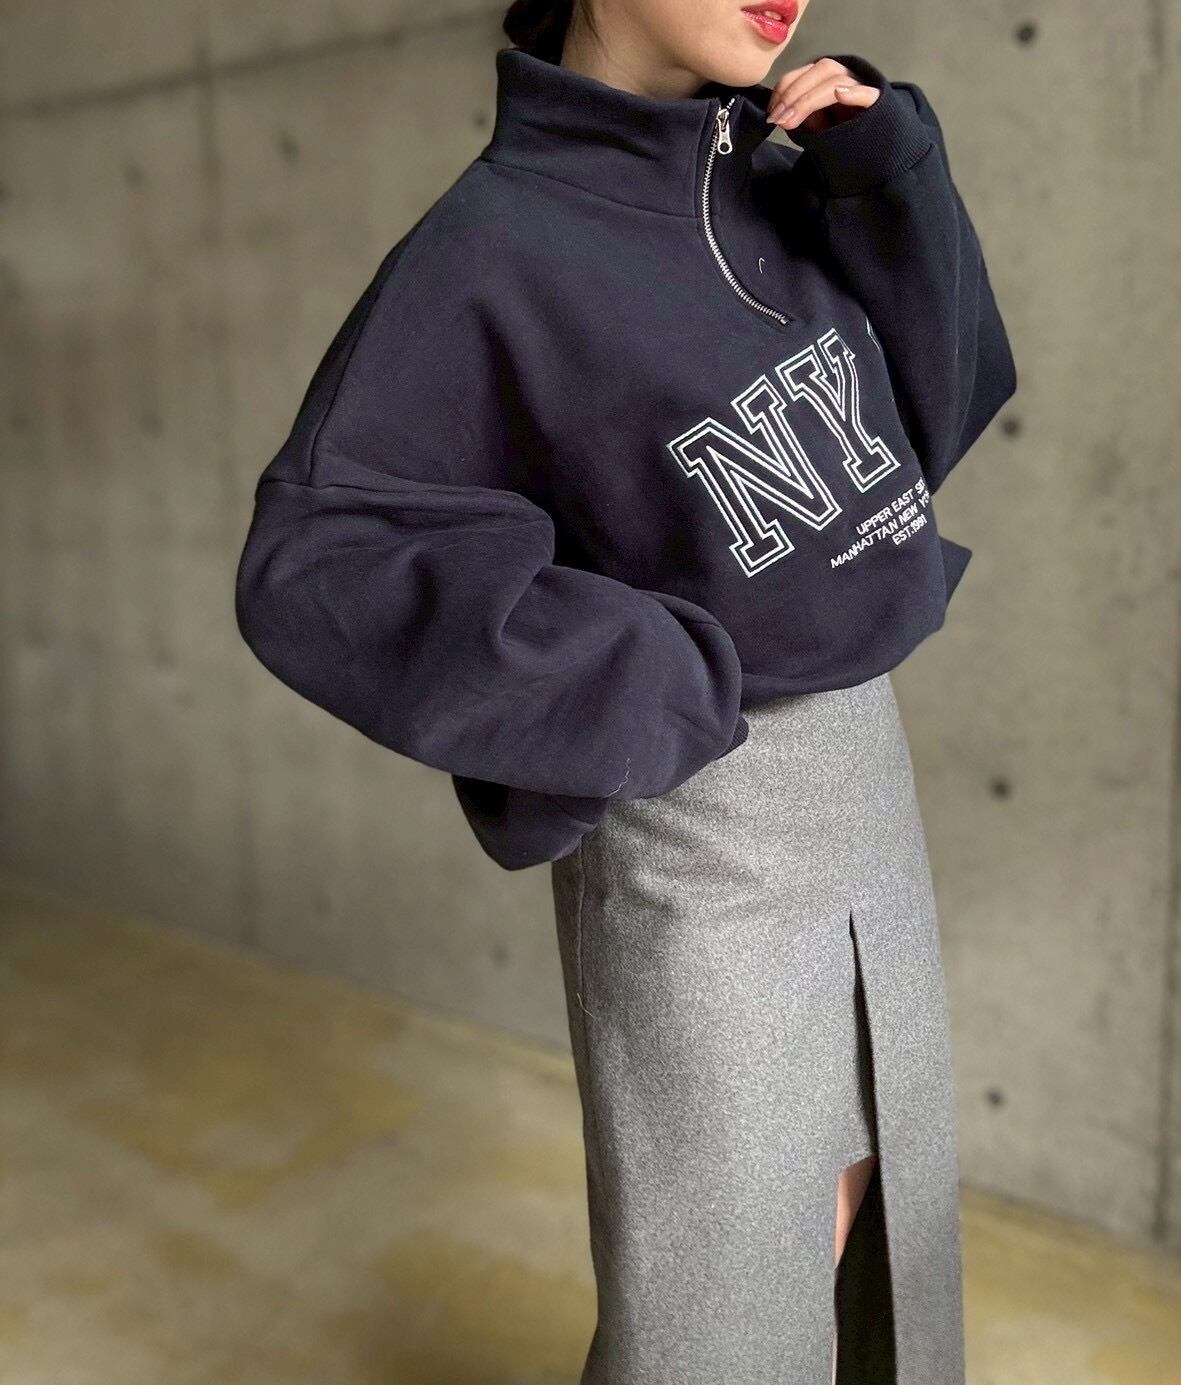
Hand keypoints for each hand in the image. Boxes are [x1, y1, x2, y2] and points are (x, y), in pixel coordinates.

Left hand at [765, 57, 879, 132]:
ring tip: (793, 118)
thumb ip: (800, 116)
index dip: (784, 88)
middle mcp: (846, 78)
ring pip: (837, 80)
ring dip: (810, 98)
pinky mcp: (878, 104)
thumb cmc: (843, 136)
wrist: (876, 151)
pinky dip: (854, 92)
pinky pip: (868, 93)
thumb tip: (778, 115)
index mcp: (829, 80)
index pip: (805, 72)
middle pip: (820, 71)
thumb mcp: (816, 126)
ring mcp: (863, 88)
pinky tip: (840, 95)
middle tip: (778, 118)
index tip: (771, 111)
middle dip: (794, 93)